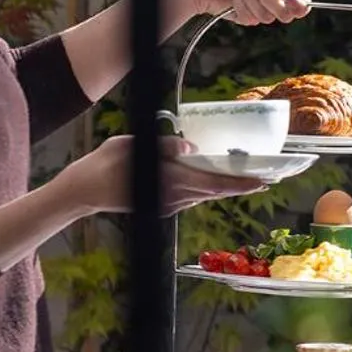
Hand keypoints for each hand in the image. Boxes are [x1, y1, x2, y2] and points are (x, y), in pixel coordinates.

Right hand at [56, 136, 267, 217]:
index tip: (263, 180)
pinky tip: (220, 182)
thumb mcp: (130, 144)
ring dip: (228, 188)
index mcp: (167, 179)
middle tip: (269, 179)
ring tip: (252, 179)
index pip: (213, 182)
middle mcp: (172, 196)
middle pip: (215, 191)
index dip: (240, 182)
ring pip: (205, 195)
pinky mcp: (162, 208)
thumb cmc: (102, 163)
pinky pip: (192, 197)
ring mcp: (167, 205)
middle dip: (243, 186)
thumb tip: (190, 146)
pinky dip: (209, 189)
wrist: (81, 193)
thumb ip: (163, 146)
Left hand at [168, 0, 310, 26]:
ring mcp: (259, 7)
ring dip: (253, 2)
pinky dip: (242, 9)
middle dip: (271, 2)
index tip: (290, 1)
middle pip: (288, 12)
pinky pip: (252, 20)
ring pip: (268, 17)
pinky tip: (234, 0)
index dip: (300, 3)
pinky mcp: (246, 17)